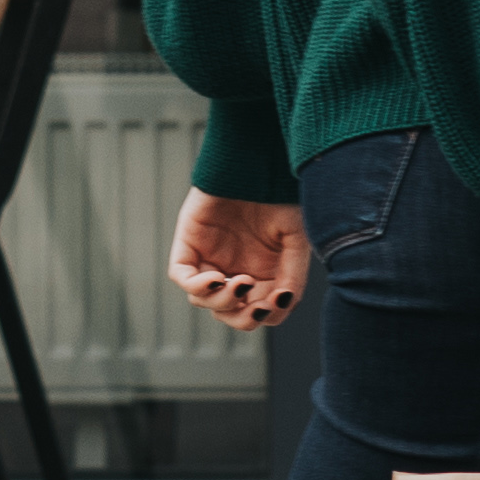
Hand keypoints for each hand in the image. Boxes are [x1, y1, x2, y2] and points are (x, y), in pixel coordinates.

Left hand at [169, 190, 305, 330]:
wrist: (258, 161)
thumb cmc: (280, 195)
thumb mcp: (296, 240)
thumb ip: (292, 277)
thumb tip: (281, 308)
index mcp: (263, 272)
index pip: (257, 312)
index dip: (264, 316)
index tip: (276, 302)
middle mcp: (235, 269)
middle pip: (229, 314)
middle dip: (242, 318)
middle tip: (255, 305)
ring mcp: (210, 258)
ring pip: (205, 300)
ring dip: (222, 302)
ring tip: (240, 283)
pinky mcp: (189, 244)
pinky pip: (183, 277)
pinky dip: (198, 286)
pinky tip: (218, 278)